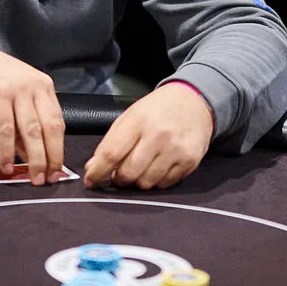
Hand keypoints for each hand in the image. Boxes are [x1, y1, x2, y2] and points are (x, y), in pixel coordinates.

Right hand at [0, 35, 63, 183]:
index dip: (59, 148)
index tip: (57, 169)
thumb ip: (24, 122)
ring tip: (33, 177)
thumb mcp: (15, 96)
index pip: (58, 122)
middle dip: (51, 158)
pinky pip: (6, 130)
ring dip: (34, 159)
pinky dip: (7, 151)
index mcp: (43, 86)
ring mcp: (16, 91)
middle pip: (49, 129)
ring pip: (32, 132)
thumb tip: (30, 155)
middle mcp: (34, 87)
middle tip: (48, 178)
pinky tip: (7, 165)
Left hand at [83, 82, 213, 188]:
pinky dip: (156, 181)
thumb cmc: (159, 109)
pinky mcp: (190, 161)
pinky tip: (157, 167)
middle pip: (128, 173)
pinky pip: (165, 184)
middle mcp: (158, 135)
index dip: (97, 171)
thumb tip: (93, 168)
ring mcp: (175, 150)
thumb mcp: (131, 115)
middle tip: (119, 174)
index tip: (90, 180)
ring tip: (140, 168)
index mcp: (138, 120)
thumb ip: (111, 141)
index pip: (111, 153)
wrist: (195, 101)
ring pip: (146, 183)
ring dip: (138, 181)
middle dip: (119, 179)